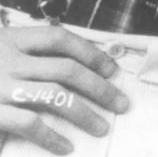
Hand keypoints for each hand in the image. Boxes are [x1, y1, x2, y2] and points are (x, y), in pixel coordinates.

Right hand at [0, 25, 127, 153]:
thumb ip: (19, 55)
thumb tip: (67, 69)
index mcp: (7, 40)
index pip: (58, 37)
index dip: (89, 50)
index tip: (112, 68)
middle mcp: (5, 60)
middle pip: (65, 68)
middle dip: (99, 86)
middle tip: (121, 102)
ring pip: (55, 95)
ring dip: (85, 111)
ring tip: (102, 126)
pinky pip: (30, 123)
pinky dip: (52, 136)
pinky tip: (67, 146)